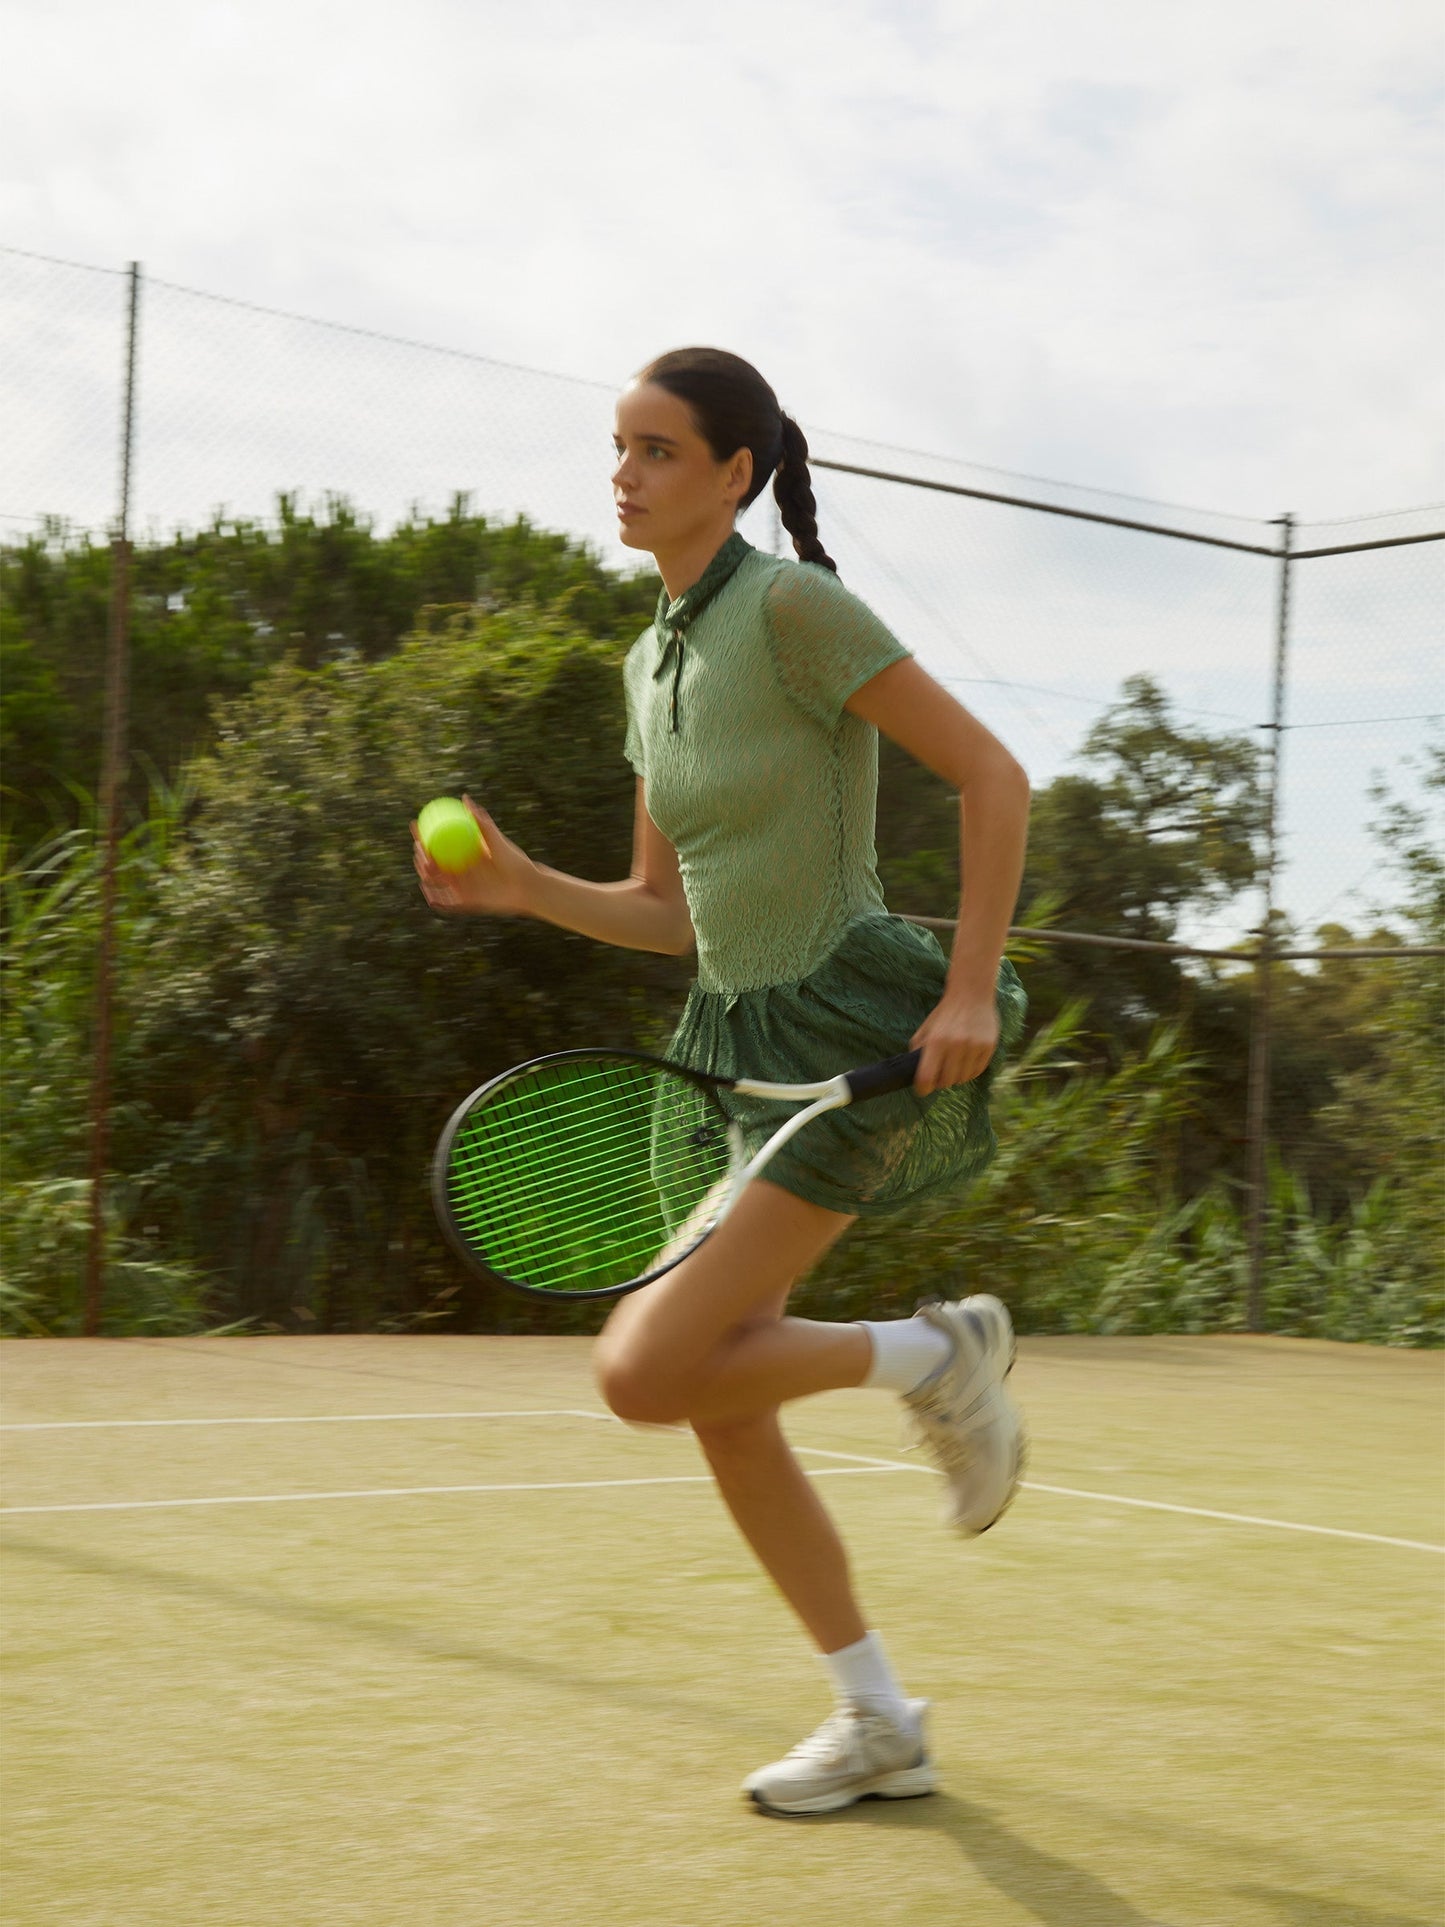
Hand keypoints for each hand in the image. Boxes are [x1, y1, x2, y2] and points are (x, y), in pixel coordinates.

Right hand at [411, 796, 534, 916]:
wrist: (526, 887)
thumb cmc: (514, 861)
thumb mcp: (496, 840)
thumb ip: (481, 821)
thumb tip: (464, 798)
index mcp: (463, 853)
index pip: (438, 843)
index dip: (423, 835)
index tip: (415, 825)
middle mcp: (459, 870)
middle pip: (432, 862)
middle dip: (420, 855)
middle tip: (419, 847)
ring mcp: (461, 887)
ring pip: (435, 881)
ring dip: (424, 873)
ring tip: (423, 865)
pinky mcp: (464, 903)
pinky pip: (445, 902)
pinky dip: (434, 897)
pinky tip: (428, 891)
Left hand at [910, 989, 999, 1094]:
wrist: (971, 994)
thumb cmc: (946, 1013)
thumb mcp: (926, 1028)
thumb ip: (918, 1050)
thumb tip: (915, 1073)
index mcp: (936, 1041)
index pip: (927, 1077)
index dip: (923, 1088)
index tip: (923, 1089)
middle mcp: (956, 1045)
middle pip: (946, 1082)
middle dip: (941, 1081)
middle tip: (940, 1074)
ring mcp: (974, 1046)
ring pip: (963, 1079)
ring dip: (956, 1077)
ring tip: (954, 1065)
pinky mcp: (988, 1047)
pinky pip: (977, 1072)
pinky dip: (970, 1071)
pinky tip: (966, 1062)